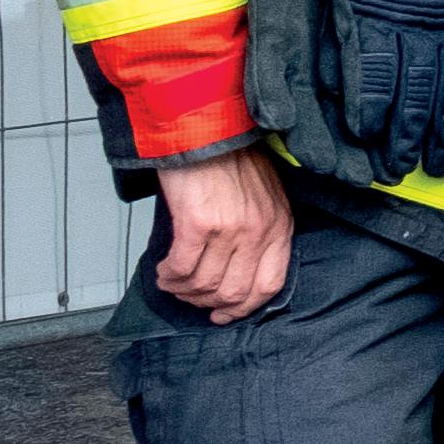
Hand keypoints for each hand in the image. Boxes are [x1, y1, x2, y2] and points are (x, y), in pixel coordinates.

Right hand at [155, 149, 293, 323]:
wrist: (206, 127)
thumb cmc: (231, 157)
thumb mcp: (264, 195)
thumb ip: (261, 228)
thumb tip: (239, 265)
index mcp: (280, 226)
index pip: (270, 284)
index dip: (245, 307)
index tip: (226, 315)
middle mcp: (259, 231)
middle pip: (235, 291)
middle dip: (209, 304)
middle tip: (191, 299)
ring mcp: (231, 229)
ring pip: (206, 283)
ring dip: (184, 290)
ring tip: (172, 283)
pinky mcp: (199, 223)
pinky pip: (182, 267)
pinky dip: (170, 276)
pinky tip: (163, 272)